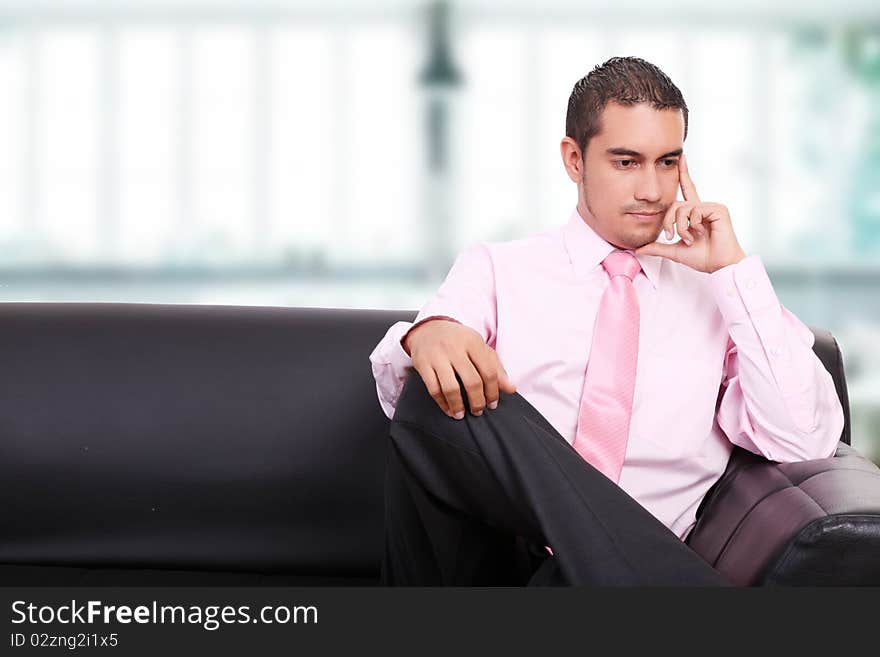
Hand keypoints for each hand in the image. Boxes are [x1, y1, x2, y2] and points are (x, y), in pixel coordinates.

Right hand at [404, 319, 516, 419]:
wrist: (428, 329)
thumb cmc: (458, 341)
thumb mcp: (479, 348)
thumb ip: (496, 367)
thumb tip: (510, 388)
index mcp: (473, 342)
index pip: (489, 372)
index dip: (493, 392)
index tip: (493, 404)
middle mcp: (455, 348)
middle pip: (472, 381)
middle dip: (477, 402)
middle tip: (478, 411)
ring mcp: (437, 356)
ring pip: (451, 388)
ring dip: (458, 406)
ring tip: (462, 414)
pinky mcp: (422, 364)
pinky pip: (434, 389)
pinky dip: (442, 403)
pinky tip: (449, 409)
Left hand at [635, 152, 746, 272]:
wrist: (718, 265)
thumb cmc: (702, 257)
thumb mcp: (674, 251)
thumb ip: (657, 247)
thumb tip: (639, 249)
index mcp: (694, 213)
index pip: (687, 190)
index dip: (684, 174)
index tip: (681, 157)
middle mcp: (702, 207)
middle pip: (675, 204)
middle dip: (669, 221)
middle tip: (671, 236)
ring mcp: (710, 207)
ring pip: (683, 208)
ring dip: (681, 227)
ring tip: (689, 238)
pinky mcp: (718, 209)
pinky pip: (696, 210)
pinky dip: (693, 224)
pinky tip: (700, 233)